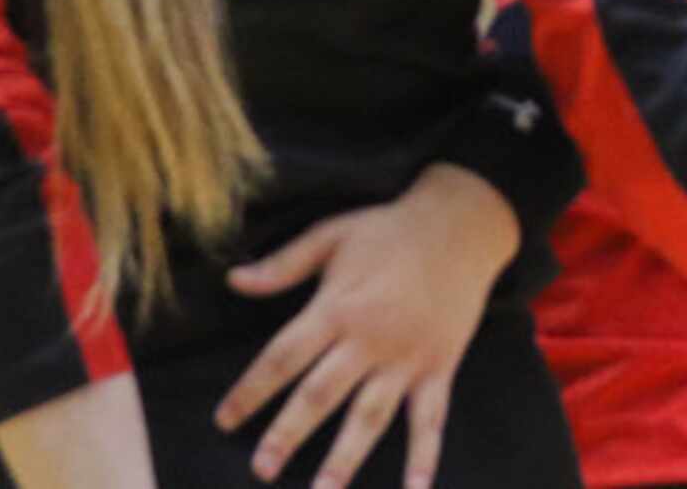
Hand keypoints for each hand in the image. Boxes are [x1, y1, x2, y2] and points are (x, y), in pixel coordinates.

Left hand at [215, 165, 520, 487]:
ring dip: (344, 458)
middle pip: (320, 395)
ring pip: (369, 417)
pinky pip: (430, 419)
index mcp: (336, 308)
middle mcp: (368, 340)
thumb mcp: (331, 235)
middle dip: (287, 434)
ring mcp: (406, 358)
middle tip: (262, 469)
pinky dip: (424, 456)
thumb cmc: (390, 228)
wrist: (461, 223)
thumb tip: (233, 280)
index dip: (251, 390)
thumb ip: (282, 264)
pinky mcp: (438, 367)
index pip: (283, 357)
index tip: (224, 419)